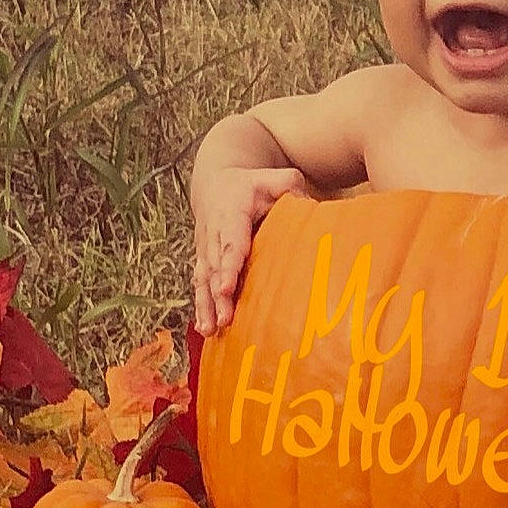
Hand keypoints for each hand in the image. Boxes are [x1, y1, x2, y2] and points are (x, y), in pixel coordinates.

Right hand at [193, 166, 308, 333]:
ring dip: (206, 306)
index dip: (227, 265)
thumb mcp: (273, 178)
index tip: (226, 287)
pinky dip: (200, 307)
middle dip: (217, 295)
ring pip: (203, 279)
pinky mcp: (203, 262)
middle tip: (225, 318)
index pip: (230, 242)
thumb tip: (308, 203)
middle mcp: (213, 234)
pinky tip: (205, 328)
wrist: (216, 185)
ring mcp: (205, 249)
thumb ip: (289, 185)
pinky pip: (199, 285)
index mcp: (230, 213)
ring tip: (211, 329)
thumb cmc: (251, 186)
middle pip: (214, 267)